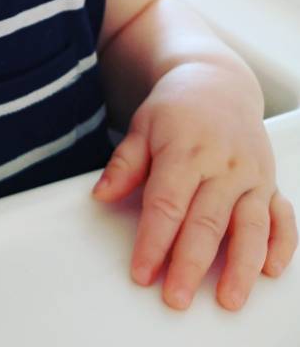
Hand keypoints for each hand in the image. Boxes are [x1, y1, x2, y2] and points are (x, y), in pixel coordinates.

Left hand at [92, 61, 297, 310]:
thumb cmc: (176, 108)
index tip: (142, 272)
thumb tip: (100, 195)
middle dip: (191, 264)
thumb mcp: (143, 126)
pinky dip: (281, 245)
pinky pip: (283, 218)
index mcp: (185, 149)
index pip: (168, 204)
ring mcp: (251, 174)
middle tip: (176, 298)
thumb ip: (124, 163)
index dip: (154, 241)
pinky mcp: (271, 182)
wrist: (218, 82)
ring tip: (228, 300)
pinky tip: (269, 272)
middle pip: (207, 222)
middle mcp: (223, 164)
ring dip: (240, 267)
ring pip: (250, 227)